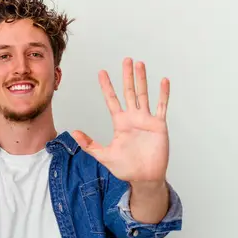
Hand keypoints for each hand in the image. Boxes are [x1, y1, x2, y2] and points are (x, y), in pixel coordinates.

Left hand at [72, 58, 169, 183]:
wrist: (144, 178)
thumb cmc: (126, 169)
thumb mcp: (104, 156)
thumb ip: (89, 144)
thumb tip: (74, 133)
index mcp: (120, 123)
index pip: (112, 100)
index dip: (107, 86)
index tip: (102, 72)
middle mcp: (133, 118)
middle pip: (129, 92)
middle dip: (127, 76)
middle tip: (126, 60)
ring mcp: (146, 120)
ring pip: (144, 94)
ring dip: (142, 79)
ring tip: (140, 64)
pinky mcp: (159, 125)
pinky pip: (161, 106)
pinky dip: (163, 94)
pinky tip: (164, 81)